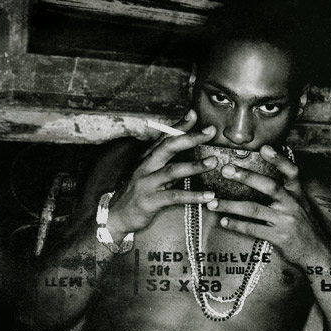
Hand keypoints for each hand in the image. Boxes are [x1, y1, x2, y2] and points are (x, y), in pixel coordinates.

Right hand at [107, 110, 217, 241]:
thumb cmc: (138, 194)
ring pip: (173, 170)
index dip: (179, 126)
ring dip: (195, 165)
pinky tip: (208, 196)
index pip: (164, 138)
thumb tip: (188, 151)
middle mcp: (145, 167)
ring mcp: (147, 183)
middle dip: (190, 138)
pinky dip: (193, 196)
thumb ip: (168, 163)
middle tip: (210, 132)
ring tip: (213, 162)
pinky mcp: (150, 201)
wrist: (117, 216)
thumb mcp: (151, 175)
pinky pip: (174, 197)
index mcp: (146, 159)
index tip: (194, 114)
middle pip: (168, 147)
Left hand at [206, 145, 330, 267]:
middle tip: (226, 170)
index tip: (264, 148)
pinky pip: (253, 228)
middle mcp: (293, 204)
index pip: (291, 171)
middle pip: (269, 186)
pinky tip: (224, 221)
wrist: (318, 254)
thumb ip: (286, 193)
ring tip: (212, 203)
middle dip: (246, 176)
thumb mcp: (300, 206)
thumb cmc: (304, 228)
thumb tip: (261, 178)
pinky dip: (236, 224)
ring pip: (254, 209)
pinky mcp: (279, 237)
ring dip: (230, 205)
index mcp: (297, 194)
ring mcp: (286, 221)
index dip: (279, 159)